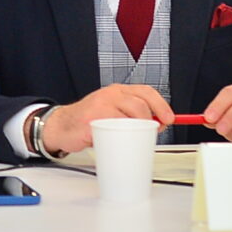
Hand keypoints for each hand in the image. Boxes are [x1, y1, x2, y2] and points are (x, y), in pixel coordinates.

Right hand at [37, 85, 173, 154]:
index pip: (146, 92)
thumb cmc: (89, 119)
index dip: (161, 105)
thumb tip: (158, 123)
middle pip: (140, 105)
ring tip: (131, 137)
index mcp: (117, 91)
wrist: (62, 125)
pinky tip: (114, 140)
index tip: (169, 119)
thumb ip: (133, 113)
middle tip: (152, 133)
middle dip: (151, 122)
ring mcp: (100, 107)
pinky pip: (113, 130)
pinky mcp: (91, 121)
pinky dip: (118, 138)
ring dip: (135, 131)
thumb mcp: (112, 110)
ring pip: (129, 118)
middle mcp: (110, 95)